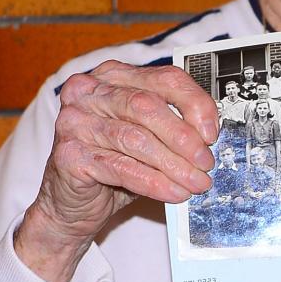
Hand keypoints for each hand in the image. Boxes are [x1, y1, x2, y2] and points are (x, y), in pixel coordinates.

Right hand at [15, 61, 217, 281]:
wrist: (72, 205)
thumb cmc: (114, 165)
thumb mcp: (147, 138)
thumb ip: (172, 127)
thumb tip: (211, 136)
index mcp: (113, 76)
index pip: (164, 78)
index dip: (195, 104)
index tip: (212, 134)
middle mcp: (88, 92)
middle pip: (148, 106)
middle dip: (184, 138)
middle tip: (206, 163)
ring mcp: (73, 121)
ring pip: (136, 139)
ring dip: (173, 164)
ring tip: (196, 182)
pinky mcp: (69, 155)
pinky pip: (120, 167)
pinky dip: (153, 182)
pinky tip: (174, 193)